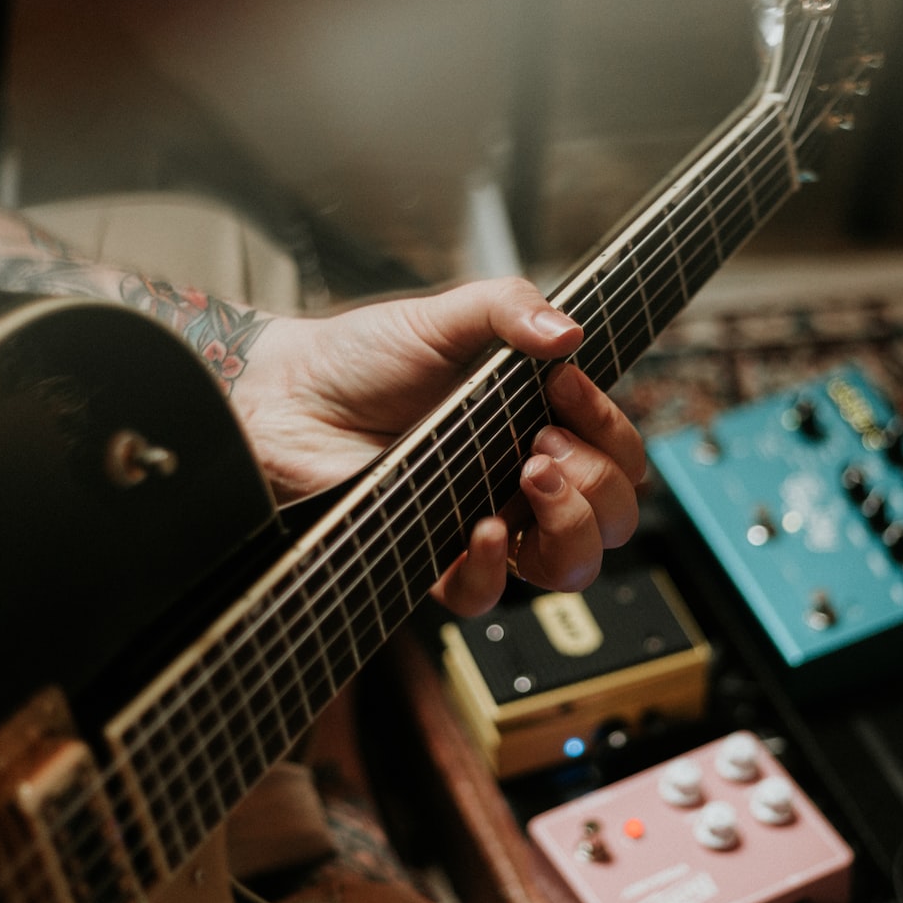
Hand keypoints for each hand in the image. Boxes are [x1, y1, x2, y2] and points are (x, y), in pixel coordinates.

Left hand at [238, 277, 646, 614]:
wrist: (285, 394)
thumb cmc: (361, 357)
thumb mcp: (444, 315)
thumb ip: (509, 306)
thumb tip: (567, 332)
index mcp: (538, 426)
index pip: (618, 452)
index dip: (609, 425)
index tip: (564, 387)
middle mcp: (520, 480)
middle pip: (615, 518)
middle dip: (600, 482)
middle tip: (543, 443)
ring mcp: (482, 521)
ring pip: (569, 566)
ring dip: (572, 525)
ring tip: (529, 476)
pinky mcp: (431, 556)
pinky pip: (484, 596)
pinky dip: (493, 567)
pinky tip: (481, 525)